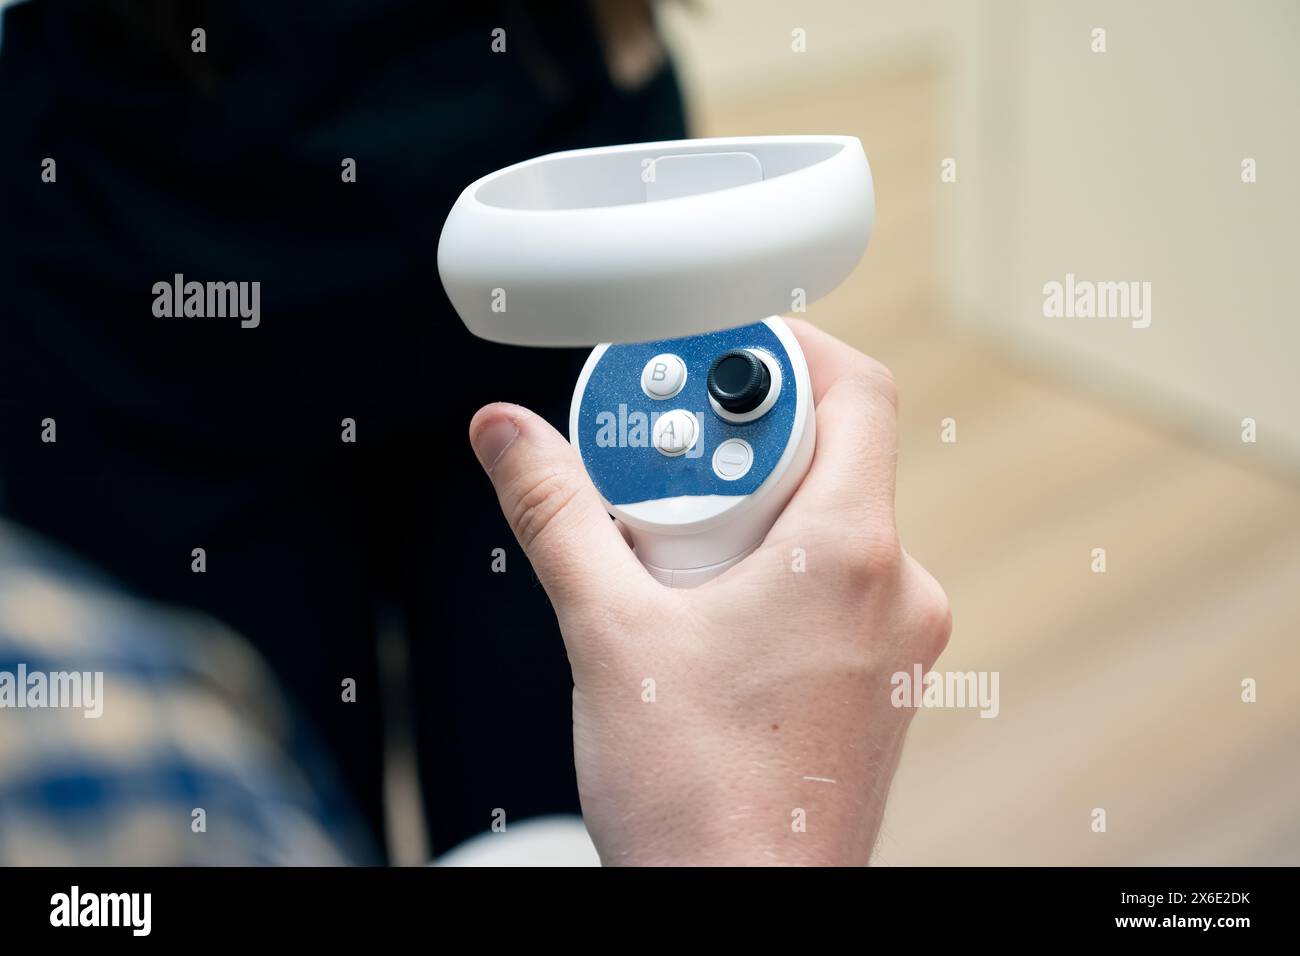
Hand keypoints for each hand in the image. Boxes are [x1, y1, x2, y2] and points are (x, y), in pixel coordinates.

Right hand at [468, 319, 950, 865]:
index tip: (715, 357)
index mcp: (849, 555)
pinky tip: (704, 612)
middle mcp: (898, 592)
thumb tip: (510, 435)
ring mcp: (899, 643)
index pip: (856, 391)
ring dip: (749, 514)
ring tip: (667, 555)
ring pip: (831, 524)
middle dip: (735, 448)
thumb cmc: (697, 797)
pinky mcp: (883, 682)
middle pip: (831, 455)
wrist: (739, 911)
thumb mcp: (605, 629)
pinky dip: (775, 569)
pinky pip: (839, 584)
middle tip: (658, 470)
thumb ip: (556, 513)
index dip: (786, 351)